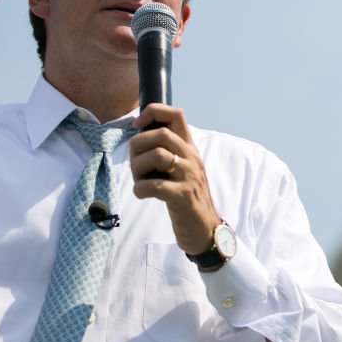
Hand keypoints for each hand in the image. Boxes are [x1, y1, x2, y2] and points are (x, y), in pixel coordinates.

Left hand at [131, 104, 221, 255]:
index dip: (153, 112)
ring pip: (157, 155)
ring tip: (139, 181)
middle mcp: (192, 157)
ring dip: (137, 169)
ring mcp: (189, 176)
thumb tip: (141, 136)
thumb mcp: (182, 169)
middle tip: (136, 165)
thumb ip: (168, 152)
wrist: (205, 229)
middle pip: (160, 133)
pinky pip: (154, 185)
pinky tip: (142, 194)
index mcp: (189, 148)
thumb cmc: (186, 198)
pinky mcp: (183, 196)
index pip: (176, 114)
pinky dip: (140, 189)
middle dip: (138, 146)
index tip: (137, 125)